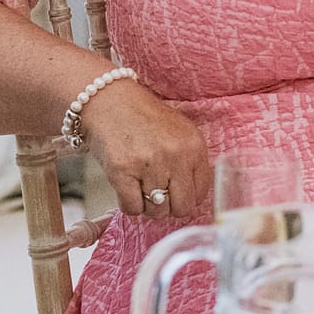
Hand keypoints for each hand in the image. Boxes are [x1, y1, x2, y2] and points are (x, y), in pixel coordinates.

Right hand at [81, 78, 211, 219]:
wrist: (111, 102)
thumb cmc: (146, 119)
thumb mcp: (181, 132)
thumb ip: (192, 160)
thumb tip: (195, 195)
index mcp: (194, 146)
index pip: (202, 192)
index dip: (190, 199)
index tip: (180, 197)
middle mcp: (175, 156)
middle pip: (182, 207)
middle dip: (171, 209)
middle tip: (161, 200)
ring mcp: (149, 164)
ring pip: (156, 210)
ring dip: (149, 207)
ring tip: (143, 190)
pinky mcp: (121, 172)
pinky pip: (132, 208)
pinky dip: (130, 206)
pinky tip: (129, 191)